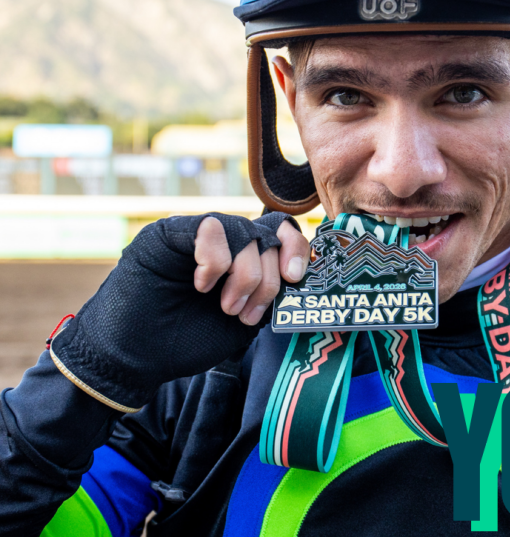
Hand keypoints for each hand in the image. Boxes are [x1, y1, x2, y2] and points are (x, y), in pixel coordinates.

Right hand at [49, 211, 306, 410]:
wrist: (132, 359)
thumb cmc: (185, 341)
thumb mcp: (241, 321)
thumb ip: (268, 295)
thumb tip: (298, 277)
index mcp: (243, 260)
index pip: (280, 233)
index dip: (296, 249)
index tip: (294, 278)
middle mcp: (224, 242)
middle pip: (268, 234)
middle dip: (268, 277)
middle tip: (247, 311)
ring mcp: (198, 235)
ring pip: (244, 231)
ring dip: (244, 274)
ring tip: (226, 306)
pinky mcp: (170, 232)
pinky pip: (211, 228)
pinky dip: (216, 261)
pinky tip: (203, 285)